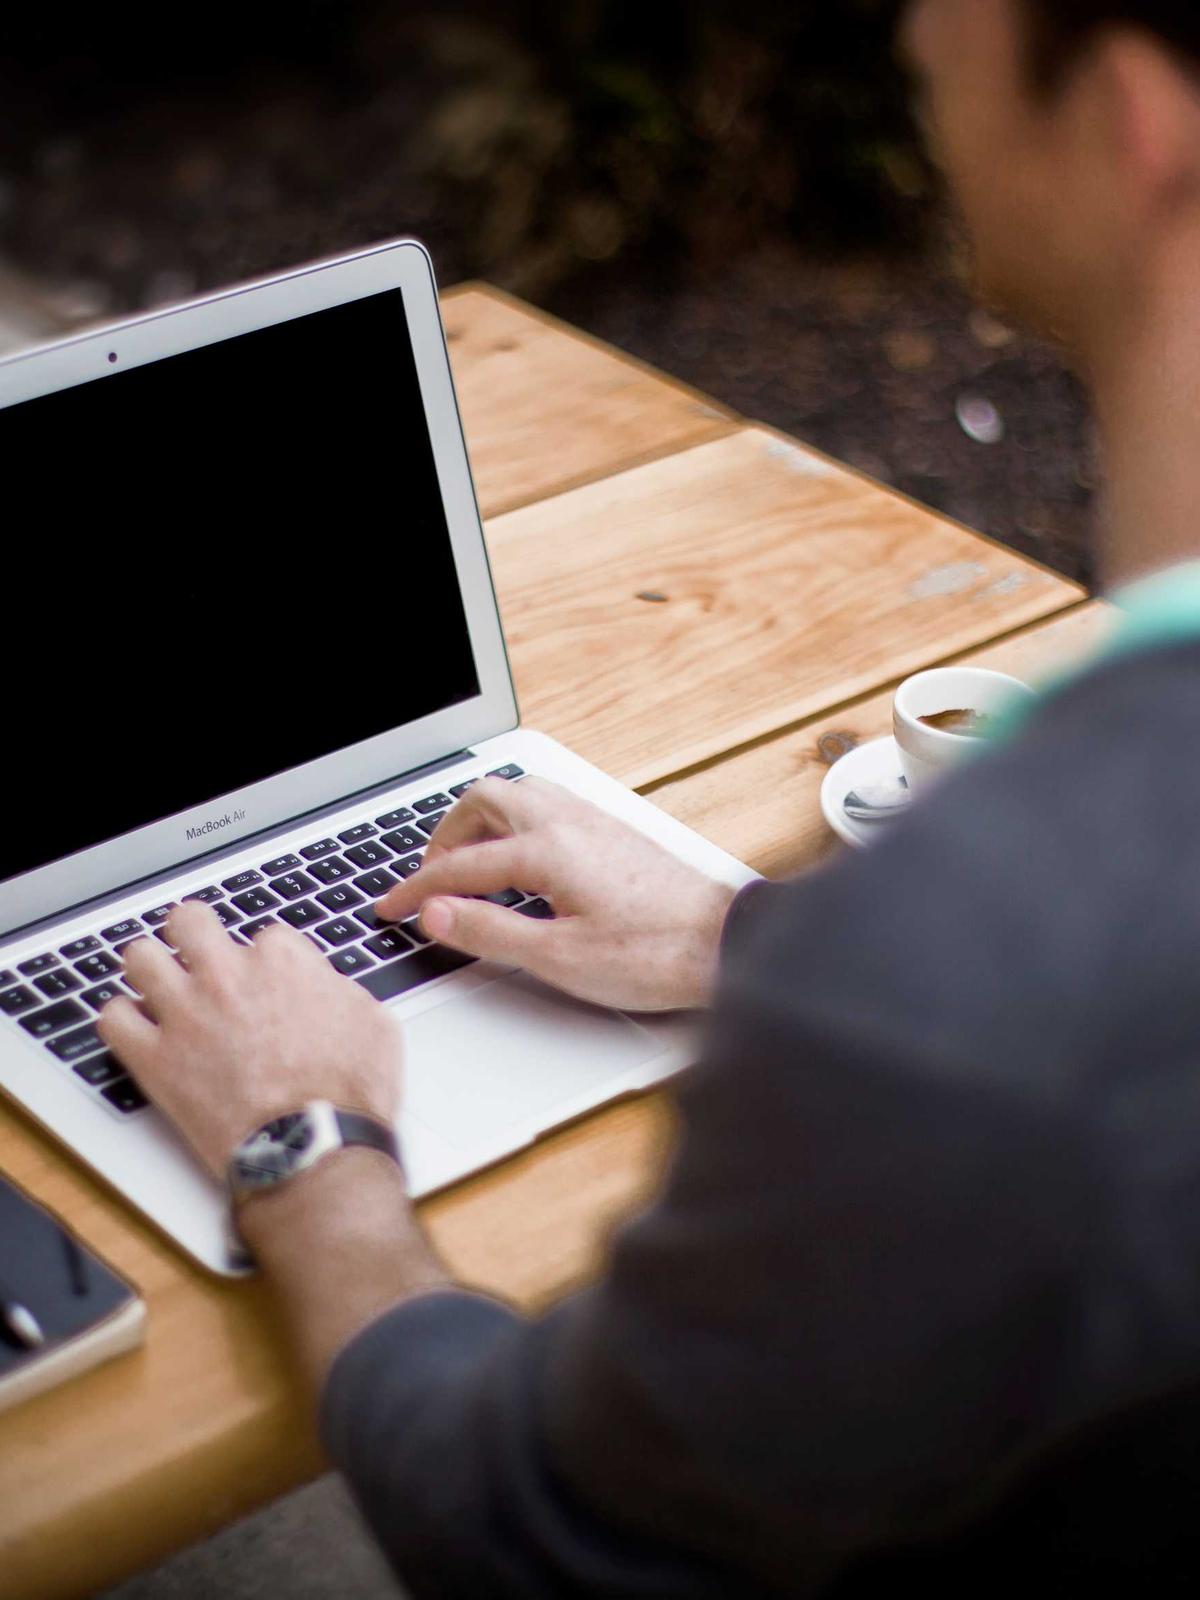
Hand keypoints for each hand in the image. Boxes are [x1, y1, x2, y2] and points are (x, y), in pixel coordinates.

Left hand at [96, 904, 401, 1178]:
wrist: (314, 1149)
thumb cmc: (348, 1095)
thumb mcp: (374, 1025)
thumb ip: (341, 991)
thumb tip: (326, 988)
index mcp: (282, 962)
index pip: (263, 936)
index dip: (266, 961)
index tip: (267, 983)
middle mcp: (227, 977)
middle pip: (189, 921)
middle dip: (194, 934)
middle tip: (199, 954)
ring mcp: (186, 1015)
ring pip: (140, 958)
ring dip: (150, 968)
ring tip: (158, 985)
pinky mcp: (155, 1060)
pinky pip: (112, 1020)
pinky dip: (122, 1021)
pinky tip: (137, 1030)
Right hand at [375, 777, 736, 1011]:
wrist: (725, 944)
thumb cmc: (654, 954)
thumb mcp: (559, 958)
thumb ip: (490, 932)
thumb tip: (437, 914)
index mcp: (548, 849)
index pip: (461, 865)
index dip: (417, 889)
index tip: (391, 909)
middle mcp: (568, 821)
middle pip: (483, 800)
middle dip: (444, 836)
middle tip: (428, 878)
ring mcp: (593, 820)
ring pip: (518, 793)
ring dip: (480, 821)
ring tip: (465, 863)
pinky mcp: (613, 830)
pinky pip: (546, 803)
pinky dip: (514, 821)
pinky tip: (518, 857)